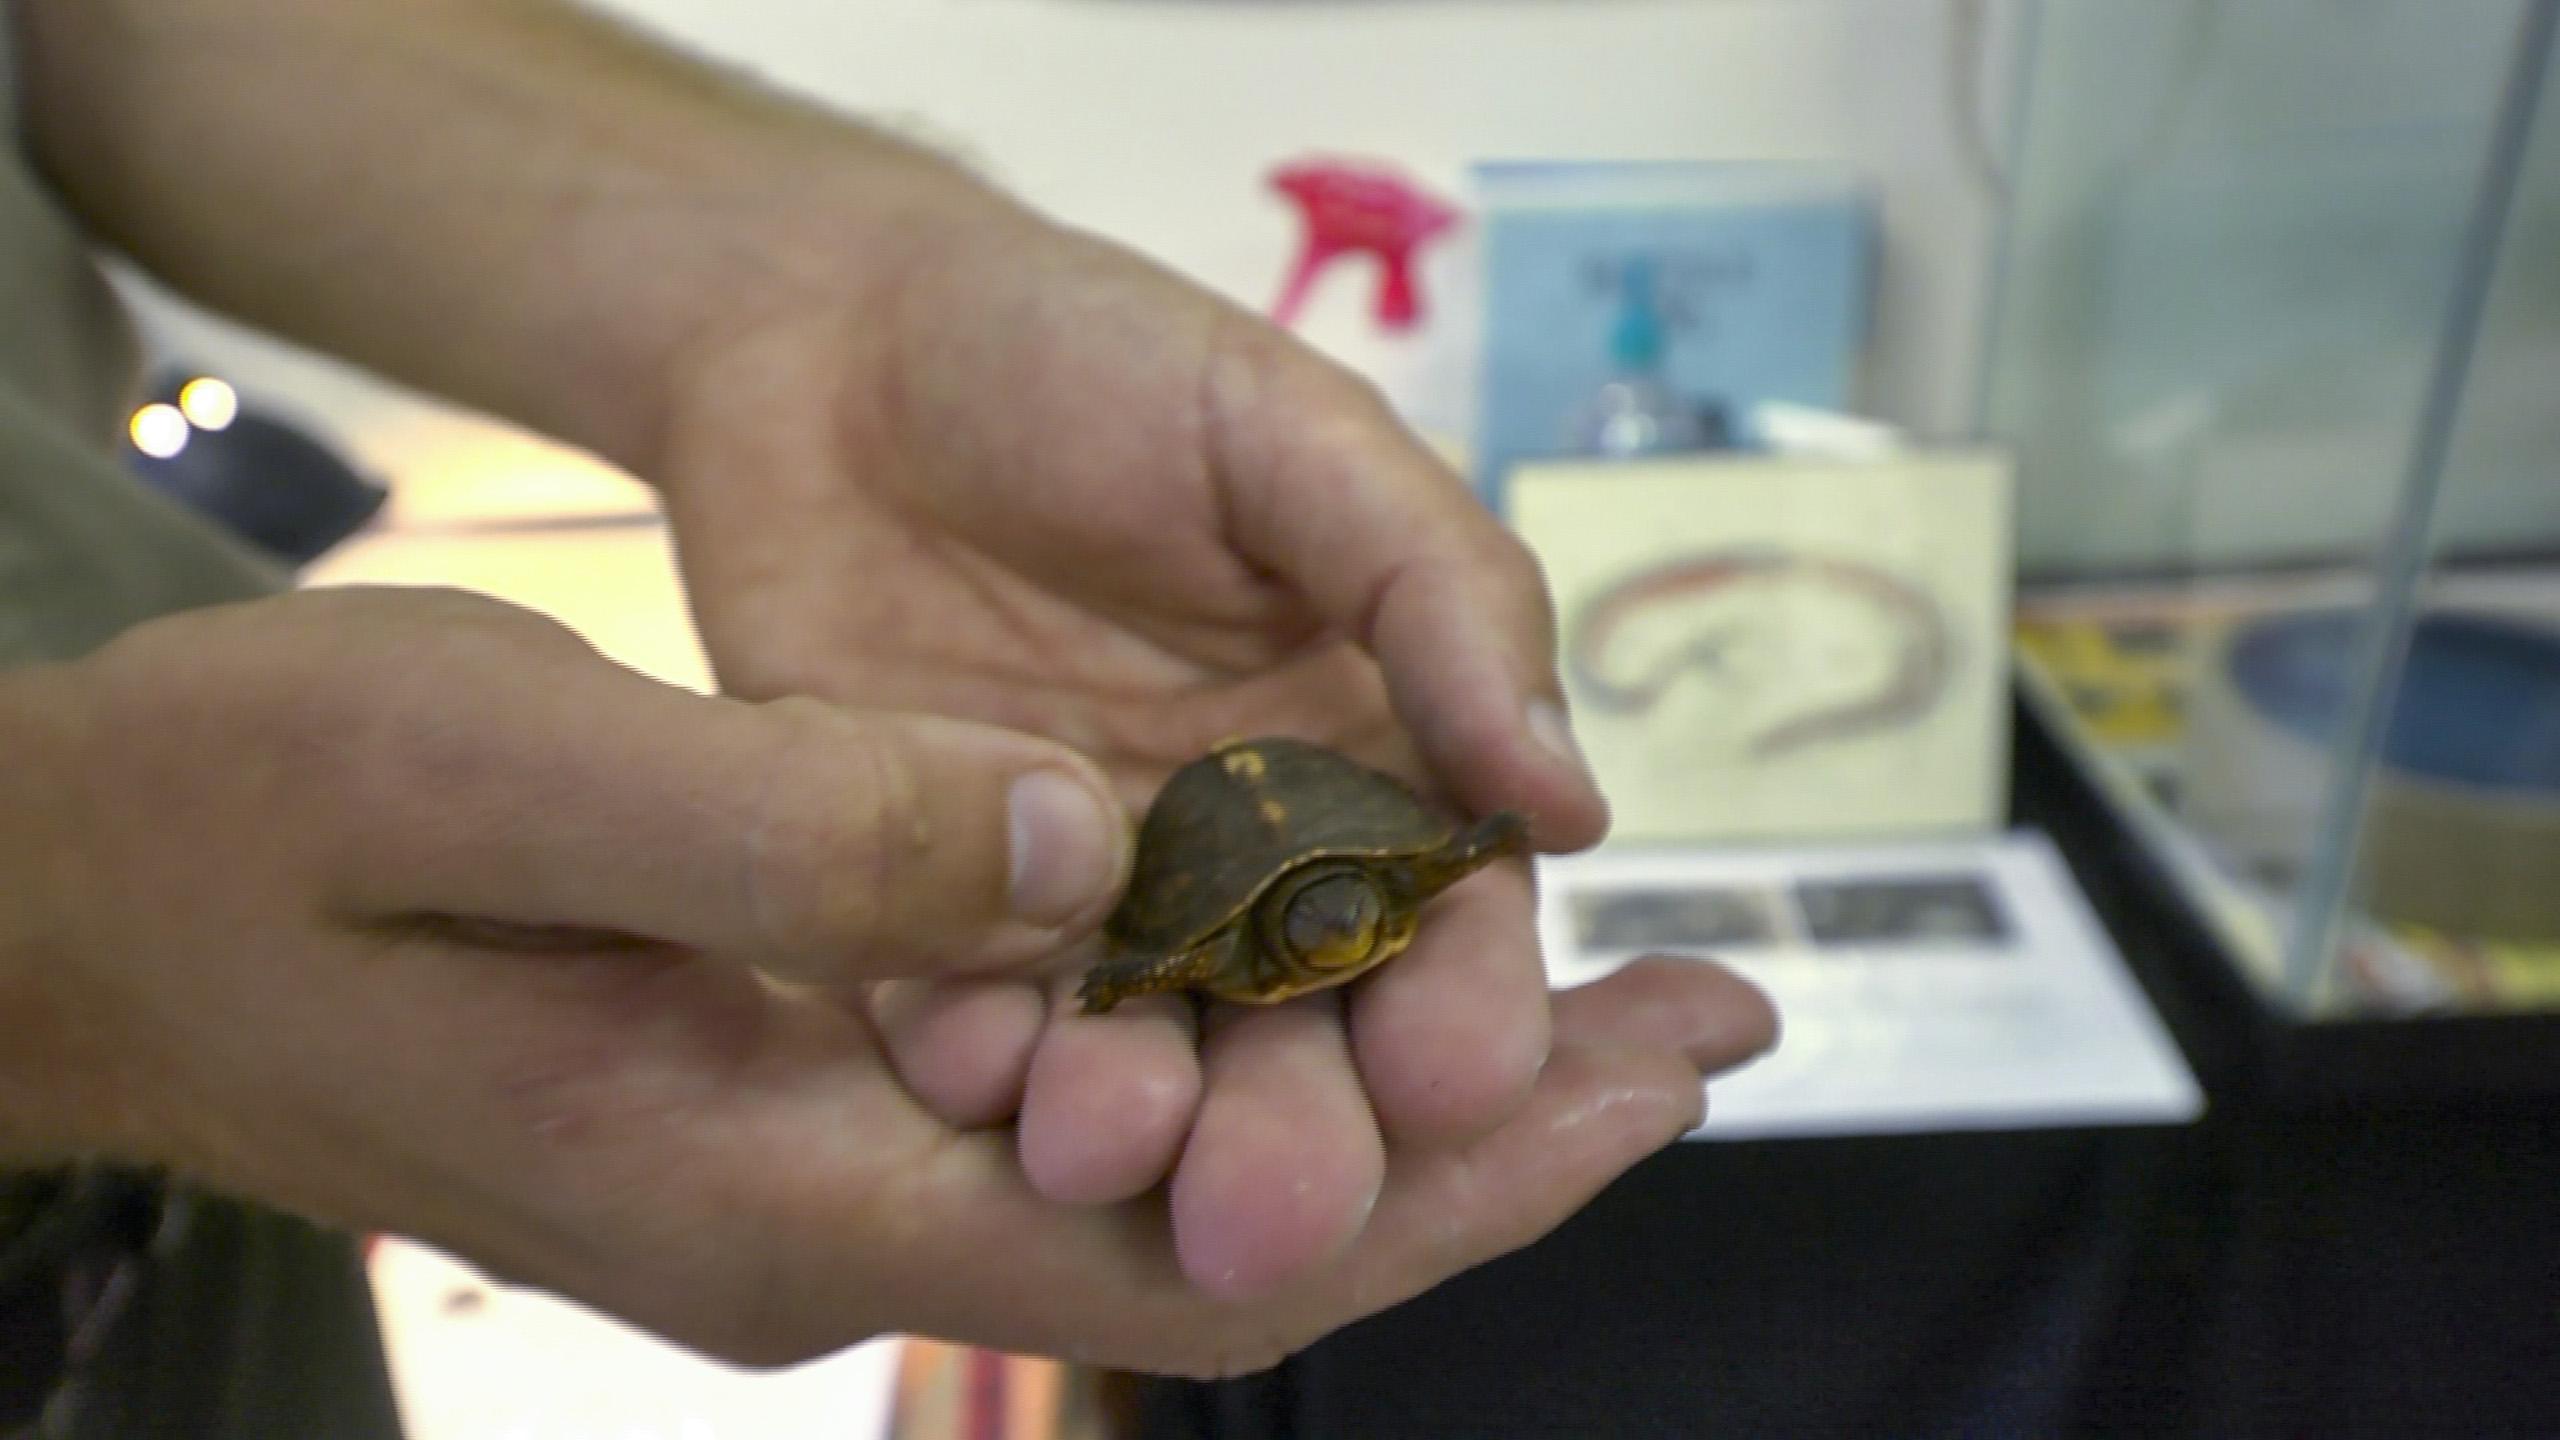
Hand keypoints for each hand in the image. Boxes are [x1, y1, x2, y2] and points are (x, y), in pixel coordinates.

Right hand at [4, 587, 1773, 1374]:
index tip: (1650, 1081)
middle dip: (1473, 1143)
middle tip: (1697, 1023)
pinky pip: (1070, 1097)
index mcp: (772, 1189)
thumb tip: (1069, 847)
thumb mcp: (495, 774)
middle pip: (1220, 1233)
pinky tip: (1326, 950)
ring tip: (1578, 988)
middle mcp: (825, 1224)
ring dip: (1367, 1082)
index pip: (1181, 1245)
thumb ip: (792, 828)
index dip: (1440, 1183)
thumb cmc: (248, 835)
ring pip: (1164, 1165)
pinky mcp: (795, 1097)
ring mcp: (814, 1173)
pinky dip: (1228, 1029)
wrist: (90, 908)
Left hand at [648, 196, 1777, 1301]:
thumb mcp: (1295, 438)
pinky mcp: (921, 912)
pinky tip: (970, 1070)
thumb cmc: (1088, 356)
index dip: (1465, 1006)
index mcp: (1369, 761)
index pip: (1450, 922)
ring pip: (1140, 1053)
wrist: (823, 342)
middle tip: (1272, 1211)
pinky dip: (968, 1054)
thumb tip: (1577, 803)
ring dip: (1133, 1121)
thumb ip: (1443, 596)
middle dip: (1300, 1129)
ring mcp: (1079, 902)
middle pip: (1302, 1034)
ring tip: (1101, 1149)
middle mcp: (1241, 864)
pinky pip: (959, 1012)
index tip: (1456, 1077)